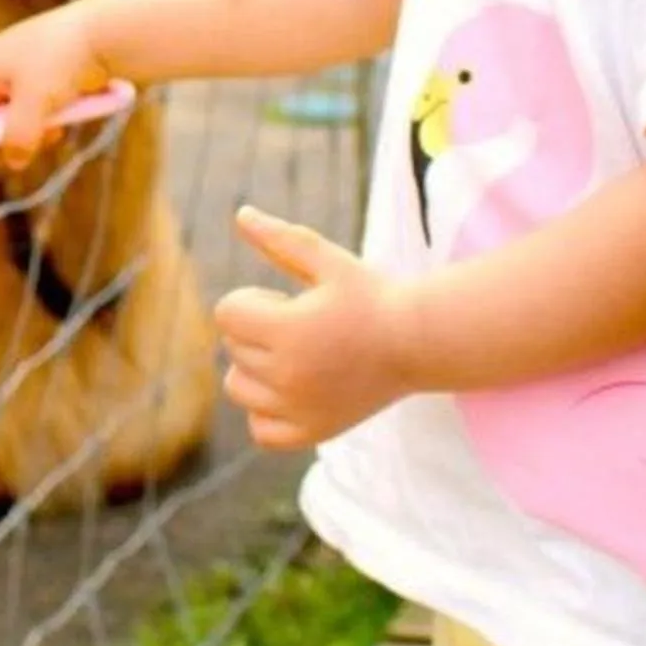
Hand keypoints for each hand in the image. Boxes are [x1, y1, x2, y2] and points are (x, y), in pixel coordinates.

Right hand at [0, 3, 111, 168]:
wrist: (102, 31)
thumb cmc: (60, 61)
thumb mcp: (34, 104)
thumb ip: (18, 137)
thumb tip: (13, 163)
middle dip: (7, 137)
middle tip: (26, 151)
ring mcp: (19, 68)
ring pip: (14, 114)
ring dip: (31, 129)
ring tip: (53, 130)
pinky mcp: (43, 72)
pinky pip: (34, 104)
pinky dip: (45, 116)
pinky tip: (63, 118)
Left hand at [215, 208, 411, 448]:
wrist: (418, 343)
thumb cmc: (372, 296)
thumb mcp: (329, 261)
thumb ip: (281, 239)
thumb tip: (241, 213)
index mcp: (289, 330)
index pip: (227, 313)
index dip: (250, 299)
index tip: (283, 300)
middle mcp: (288, 375)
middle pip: (232, 347)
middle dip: (257, 328)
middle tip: (301, 323)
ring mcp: (299, 409)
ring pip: (238, 387)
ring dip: (254, 368)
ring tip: (293, 354)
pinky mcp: (313, 432)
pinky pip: (261, 429)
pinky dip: (266, 411)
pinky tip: (290, 389)